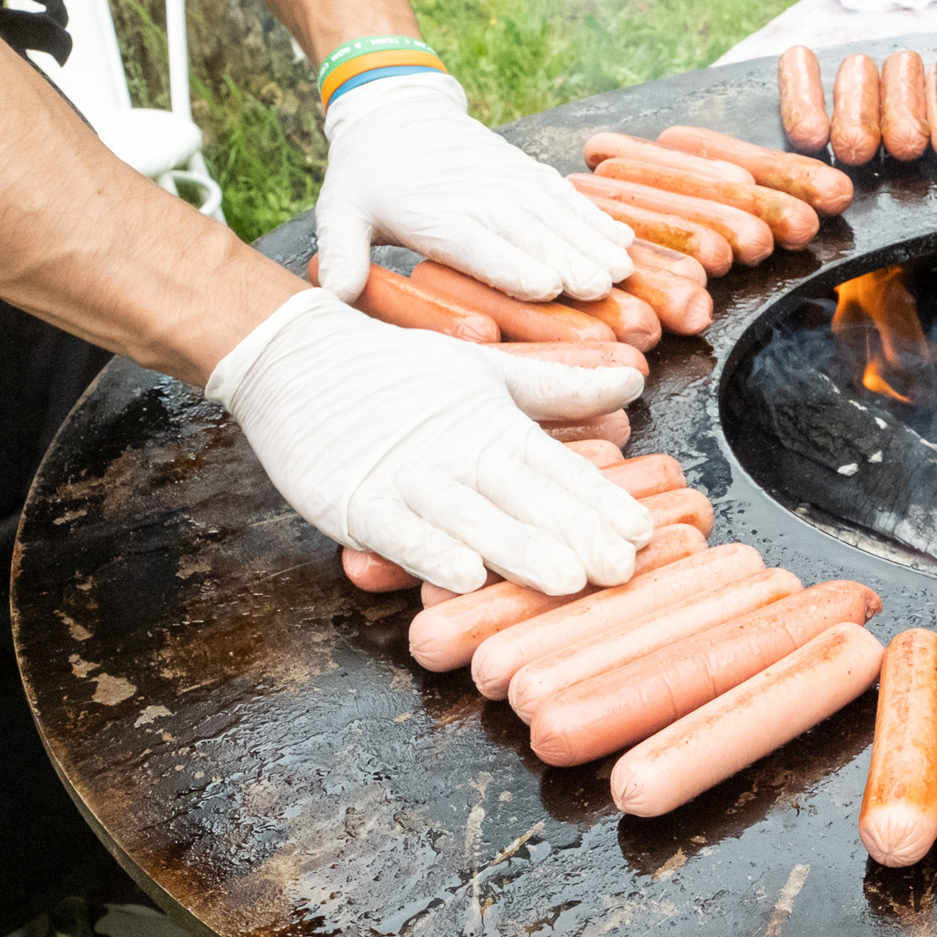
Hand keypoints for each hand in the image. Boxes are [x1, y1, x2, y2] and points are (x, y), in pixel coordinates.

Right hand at [208, 288, 652, 593]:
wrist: (294, 357)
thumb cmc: (395, 371)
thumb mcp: (486, 371)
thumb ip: (559, 388)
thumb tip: (632, 383)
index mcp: (494, 426)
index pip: (558, 471)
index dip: (600, 504)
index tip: (641, 532)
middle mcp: (459, 453)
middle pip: (527, 500)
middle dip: (576, 537)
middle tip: (621, 569)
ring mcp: (407, 479)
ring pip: (473, 520)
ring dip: (519, 551)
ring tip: (565, 580)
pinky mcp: (355, 501)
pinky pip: (399, 533)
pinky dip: (431, 554)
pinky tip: (466, 576)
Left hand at [314, 72, 635, 306]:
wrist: (396, 110)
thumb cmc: (368, 175)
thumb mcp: (339, 212)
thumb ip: (341, 255)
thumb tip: (333, 297)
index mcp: (441, 217)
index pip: (484, 248)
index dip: (516, 268)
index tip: (549, 288)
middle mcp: (483, 199)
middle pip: (533, 235)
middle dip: (570, 261)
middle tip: (601, 287)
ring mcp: (512, 184)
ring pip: (560, 218)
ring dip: (594, 244)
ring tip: (622, 270)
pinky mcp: (529, 175)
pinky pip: (569, 199)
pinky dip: (597, 219)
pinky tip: (623, 240)